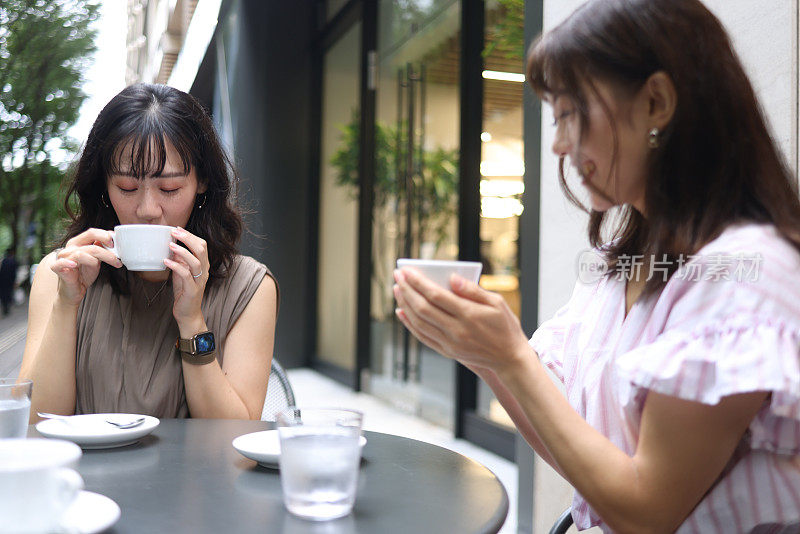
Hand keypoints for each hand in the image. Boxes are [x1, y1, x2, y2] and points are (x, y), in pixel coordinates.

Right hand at [51, 228, 121, 305]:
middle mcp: (71, 247)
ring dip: (102, 256)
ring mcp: (64, 257)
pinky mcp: (58, 268)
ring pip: (82, 252)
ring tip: (114, 263)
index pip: (92, 232)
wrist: (75, 290)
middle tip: (117, 251)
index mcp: (79, 243)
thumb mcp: (97, 260)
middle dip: (106, 242)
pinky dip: (67, 262)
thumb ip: (102, 250)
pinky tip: (75, 265)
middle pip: (89, 236)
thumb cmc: (84, 274)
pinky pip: (61, 263)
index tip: (116, 243)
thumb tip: (113, 240)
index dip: (105, 235)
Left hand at [164, 227, 208, 332]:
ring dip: (182, 251)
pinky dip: (176, 266)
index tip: (177, 229)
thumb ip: (179, 261)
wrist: (188, 314)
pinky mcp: (193, 290)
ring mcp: (199, 280)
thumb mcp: (181, 273)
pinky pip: (186, 275)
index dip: (190, 235)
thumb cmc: (184, 293)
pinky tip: (166, 261)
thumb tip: (172, 247)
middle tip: (174, 231)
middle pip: (201, 249)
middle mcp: (204, 271)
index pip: (202, 245)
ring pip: (196, 261)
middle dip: (188, 238)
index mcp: (202, 265)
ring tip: (170, 245)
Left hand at [393, 267, 530, 373]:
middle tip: (397, 276)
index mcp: (469, 315)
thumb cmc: (505, 326)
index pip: (436, 296)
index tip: (406, 271)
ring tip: (397, 290)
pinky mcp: (447, 352)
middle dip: (407, 290)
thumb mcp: (497, 302)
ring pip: (419, 323)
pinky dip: (409, 324)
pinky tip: (401, 312)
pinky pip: (423, 337)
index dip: (418, 282)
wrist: (510, 358)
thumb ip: (473, 290)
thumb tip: (452, 277)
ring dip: (404, 305)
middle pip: (423, 308)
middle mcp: (456, 330)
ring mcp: (450, 343)